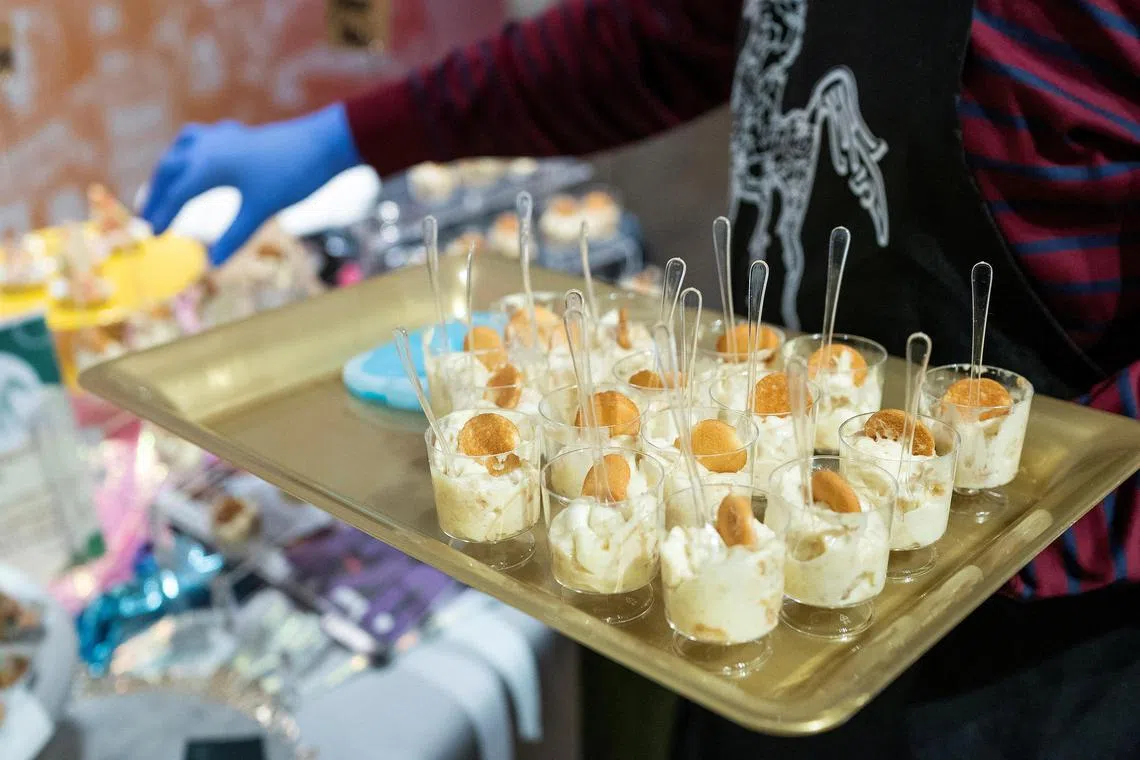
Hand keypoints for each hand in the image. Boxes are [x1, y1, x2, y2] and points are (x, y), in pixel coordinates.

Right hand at [141, 104, 360, 265]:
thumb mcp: (263, 210)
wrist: (327, 142)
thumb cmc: (293, 176)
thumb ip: (236, 235)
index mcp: (209, 165)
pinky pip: (200, 142)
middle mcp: (209, 146)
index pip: (176, 194)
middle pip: (170, 170)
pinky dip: (188, 155)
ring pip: (182, 151)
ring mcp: (223, 136)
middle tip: (147, 218)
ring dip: (169, 171)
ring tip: (162, 190)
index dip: (161, 215)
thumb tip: (212, 262)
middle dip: (156, 194)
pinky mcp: (238, 135)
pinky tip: (196, 162)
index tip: (150, 236)